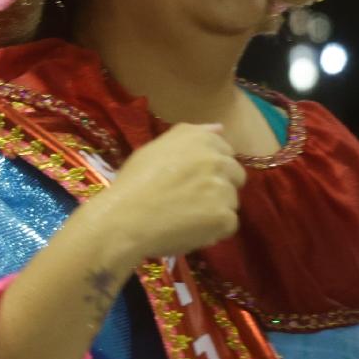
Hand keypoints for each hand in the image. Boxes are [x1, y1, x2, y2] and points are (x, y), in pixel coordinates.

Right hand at [81, 123, 244, 265]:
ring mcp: (223, 189)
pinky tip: (189, 229)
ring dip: (215, 209)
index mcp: (200, 139)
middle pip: (234, 175)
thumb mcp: (154, 148)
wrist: (123, 218)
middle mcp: (216, 159)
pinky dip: (213, 230)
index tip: (190, 179)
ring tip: (185, 216)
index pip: (224, 152)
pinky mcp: (224, 217)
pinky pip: (228, 224)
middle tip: (189, 199)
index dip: (208, 168)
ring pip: (231, 201)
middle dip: (218, 186)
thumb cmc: (133, 182)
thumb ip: (190, 135)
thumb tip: (220, 127)